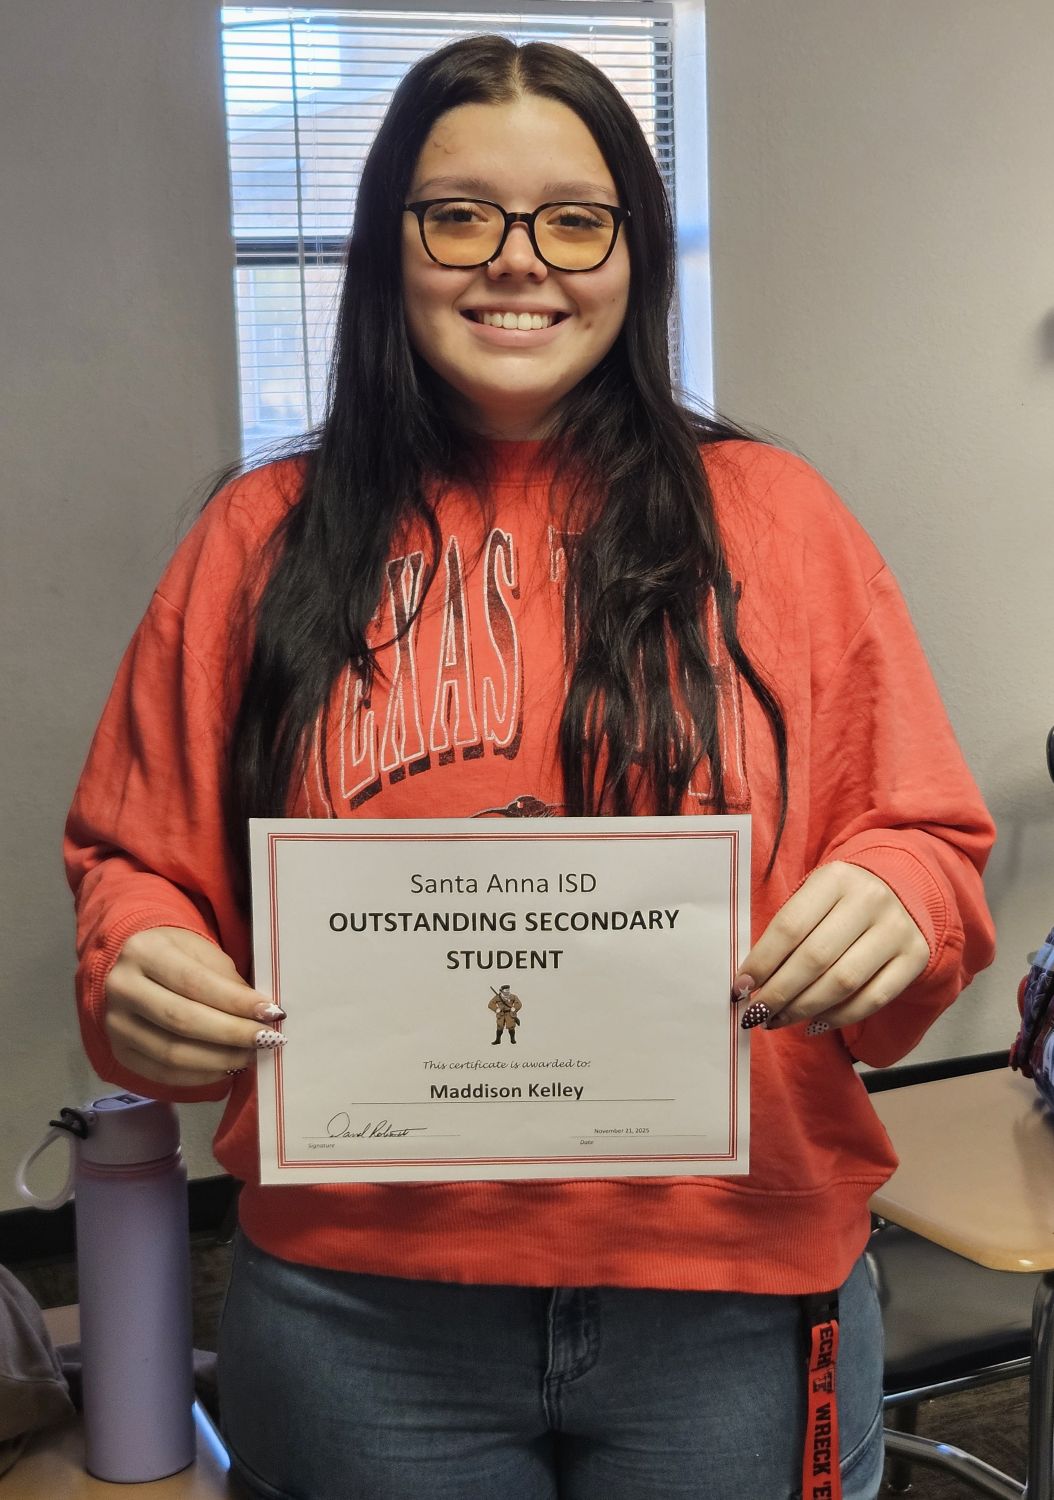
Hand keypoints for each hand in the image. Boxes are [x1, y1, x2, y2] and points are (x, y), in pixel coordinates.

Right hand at [104, 927, 283, 1086]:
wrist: (137, 966)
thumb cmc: (180, 956)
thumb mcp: (205, 954)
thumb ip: (229, 983)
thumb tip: (262, 1017)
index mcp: (144, 952)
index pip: (194, 983)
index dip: (236, 1002)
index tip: (272, 1013)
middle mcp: (122, 988)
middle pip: (182, 1020)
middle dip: (232, 1034)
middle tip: (267, 1039)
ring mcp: (114, 1024)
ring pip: (171, 1053)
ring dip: (219, 1059)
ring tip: (251, 1054)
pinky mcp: (119, 1052)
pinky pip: (162, 1074)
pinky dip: (200, 1075)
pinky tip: (225, 1067)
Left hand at [736, 862, 929, 1032]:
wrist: (901, 888)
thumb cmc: (840, 900)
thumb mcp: (814, 897)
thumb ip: (787, 932)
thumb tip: (751, 982)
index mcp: (835, 878)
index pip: (789, 927)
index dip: (761, 963)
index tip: (739, 988)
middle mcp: (870, 900)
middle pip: (815, 958)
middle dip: (779, 993)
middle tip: (755, 1014)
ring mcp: (896, 929)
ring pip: (843, 982)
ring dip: (804, 1009)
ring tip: (778, 1020)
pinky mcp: (915, 957)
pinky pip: (873, 998)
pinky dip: (839, 1017)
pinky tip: (814, 1024)